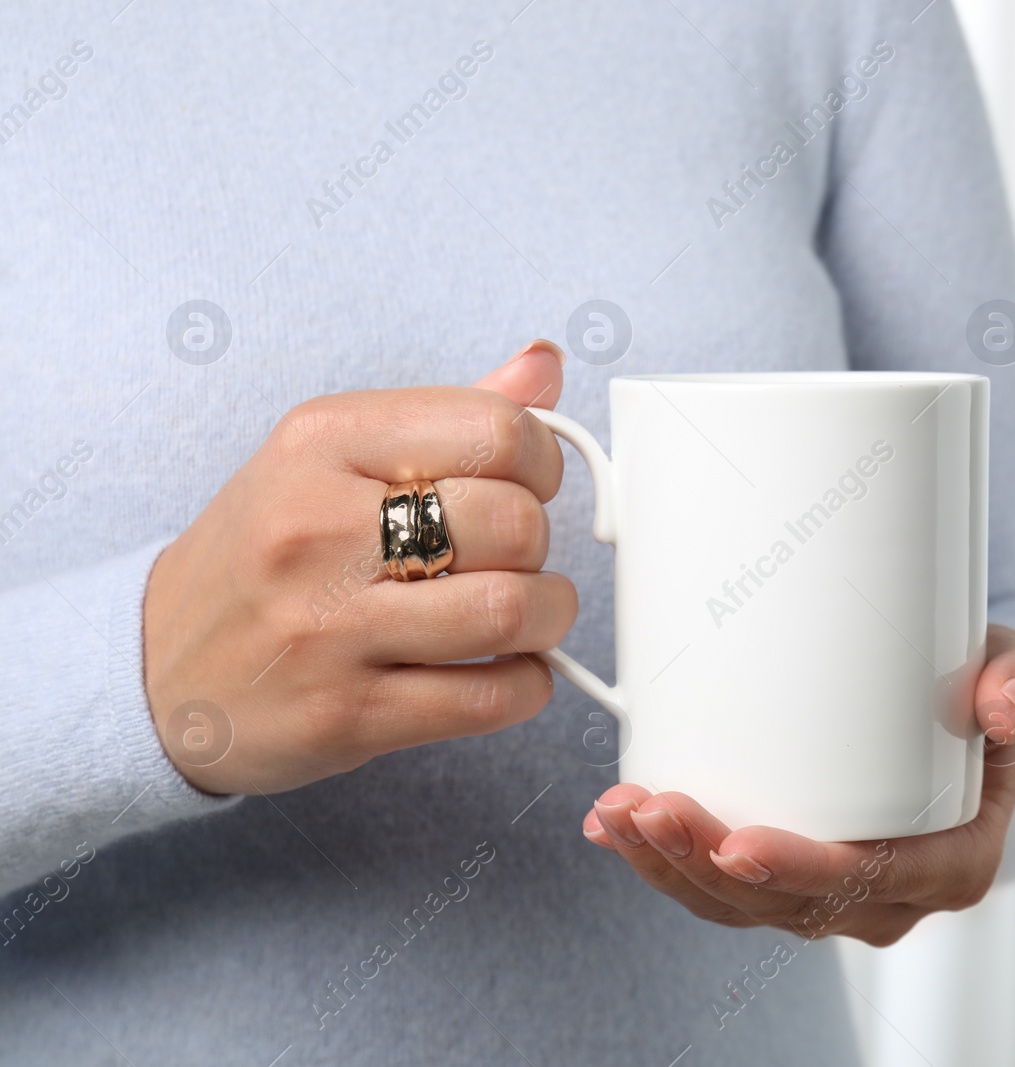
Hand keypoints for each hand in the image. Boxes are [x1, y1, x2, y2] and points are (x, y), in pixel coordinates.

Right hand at [143, 341, 573, 795]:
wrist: (152, 671)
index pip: (497, 430)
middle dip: (541, 547)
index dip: (544, 462)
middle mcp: (319, 529)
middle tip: (515, 560)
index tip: (530, 486)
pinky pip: (491, 696)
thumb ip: (449, 415)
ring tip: (528, 617)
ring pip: (511, 611)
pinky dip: (528, 684)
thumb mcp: (331, 458)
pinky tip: (507, 668)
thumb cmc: (263, 556)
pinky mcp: (347, 713)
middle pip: (515, 524)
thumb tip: (544, 367)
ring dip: (549, 618)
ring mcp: (329, 628)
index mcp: (323, 442)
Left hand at [581, 624, 1014, 945]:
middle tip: (654, 810)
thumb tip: (1002, 704)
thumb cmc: (981, 698)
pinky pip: (721, 891)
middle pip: (787, 903)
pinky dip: (664, 862)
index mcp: (951, 863)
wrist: (963, 721)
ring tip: (618, 814)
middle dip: (707, 866)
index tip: (740, 842)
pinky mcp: (789, 878)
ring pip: (741, 906)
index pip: (870, 881)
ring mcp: (834, 896)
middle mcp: (889, 897)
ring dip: (671, 867)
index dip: (800, 872)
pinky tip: (615, 828)